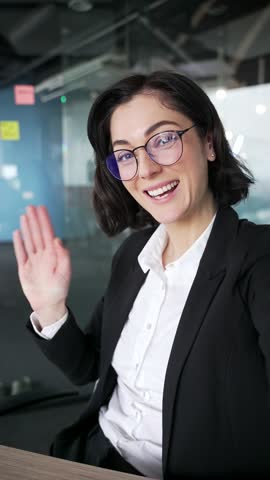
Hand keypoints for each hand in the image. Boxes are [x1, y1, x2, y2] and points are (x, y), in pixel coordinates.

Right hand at [13, 205, 70, 326]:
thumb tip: (57, 240)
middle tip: (31, 206)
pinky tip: (18, 232)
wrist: (48, 304)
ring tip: (24, 215)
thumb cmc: (59, 290)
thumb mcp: (65, 273)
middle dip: (35, 220)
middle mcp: (42, 255)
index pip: (48, 233)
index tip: (42, 209)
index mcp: (53, 255)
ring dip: (27, 227)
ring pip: (29, 240)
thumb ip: (62, 256)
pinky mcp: (24, 268)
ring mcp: (33, 261)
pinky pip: (20, 252)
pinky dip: (18, 243)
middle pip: (37, 233)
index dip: (45, 220)